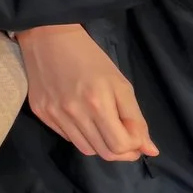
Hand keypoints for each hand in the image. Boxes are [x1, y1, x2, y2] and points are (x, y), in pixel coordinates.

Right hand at [17, 24, 156, 161]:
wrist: (49, 39)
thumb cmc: (91, 59)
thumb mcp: (120, 84)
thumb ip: (136, 119)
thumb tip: (150, 150)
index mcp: (98, 103)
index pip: (120, 145)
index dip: (135, 147)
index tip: (139, 139)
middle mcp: (74, 113)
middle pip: (104, 152)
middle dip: (121, 150)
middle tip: (126, 138)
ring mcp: (55, 116)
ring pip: (86, 149)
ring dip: (102, 144)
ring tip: (105, 128)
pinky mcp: (41, 115)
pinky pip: (68, 138)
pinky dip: (82, 135)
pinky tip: (83, 118)